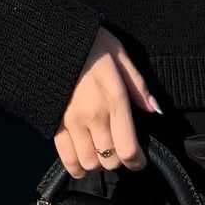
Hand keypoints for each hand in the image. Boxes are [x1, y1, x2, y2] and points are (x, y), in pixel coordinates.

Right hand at [53, 27, 159, 177]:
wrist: (49, 37)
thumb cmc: (89, 44)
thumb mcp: (119, 54)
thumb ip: (137, 85)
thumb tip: (155, 110)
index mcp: (114, 98)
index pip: (128, 148)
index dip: (137, 162)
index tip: (140, 160)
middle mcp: (93, 115)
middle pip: (110, 161)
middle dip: (119, 161)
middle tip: (119, 150)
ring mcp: (72, 122)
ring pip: (89, 163)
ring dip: (98, 163)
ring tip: (101, 152)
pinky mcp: (54, 124)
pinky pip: (66, 159)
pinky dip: (76, 167)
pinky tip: (82, 159)